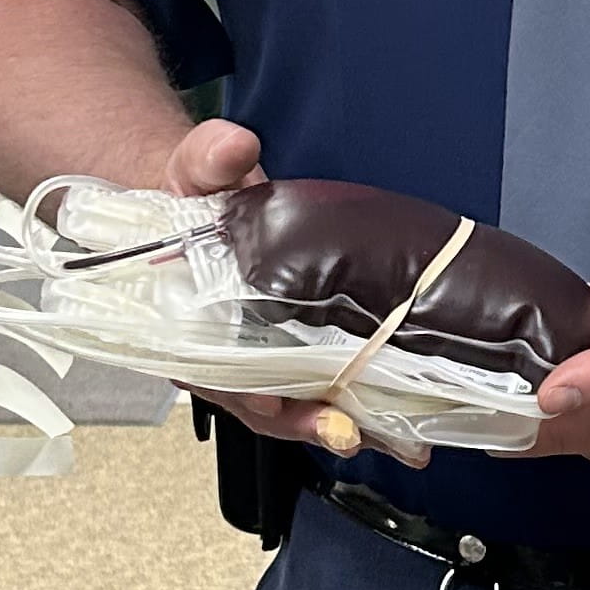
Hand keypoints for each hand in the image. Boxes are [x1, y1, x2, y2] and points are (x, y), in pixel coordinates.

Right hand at [169, 118, 425, 467]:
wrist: (211, 202)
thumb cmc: (196, 195)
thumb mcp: (196, 169)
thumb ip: (208, 158)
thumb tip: (232, 148)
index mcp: (186, 320)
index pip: (207, 370)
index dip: (241, 390)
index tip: (273, 399)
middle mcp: (222, 352)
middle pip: (259, 404)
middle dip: (303, 422)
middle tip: (346, 431)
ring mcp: (262, 359)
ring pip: (297, 410)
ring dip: (343, 428)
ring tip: (396, 442)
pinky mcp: (299, 356)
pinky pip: (325, 394)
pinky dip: (361, 414)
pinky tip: (404, 428)